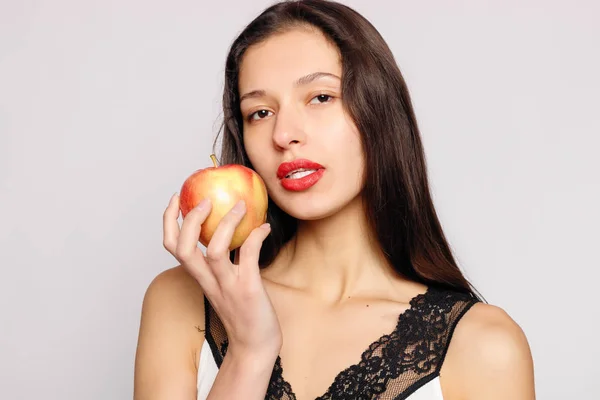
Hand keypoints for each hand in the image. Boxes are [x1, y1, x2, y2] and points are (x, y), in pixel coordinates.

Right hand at [162, 193, 281, 358]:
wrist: (255, 347)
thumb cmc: (245, 314)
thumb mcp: (227, 284)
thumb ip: (226, 262)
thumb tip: (238, 231)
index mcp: (200, 278)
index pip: (172, 247)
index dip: (169, 221)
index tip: (176, 199)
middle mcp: (209, 281)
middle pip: (183, 249)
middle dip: (189, 220)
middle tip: (205, 199)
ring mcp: (228, 285)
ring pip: (215, 251)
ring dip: (226, 223)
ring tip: (239, 205)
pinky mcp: (248, 289)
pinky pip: (249, 256)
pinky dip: (256, 236)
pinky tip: (264, 228)